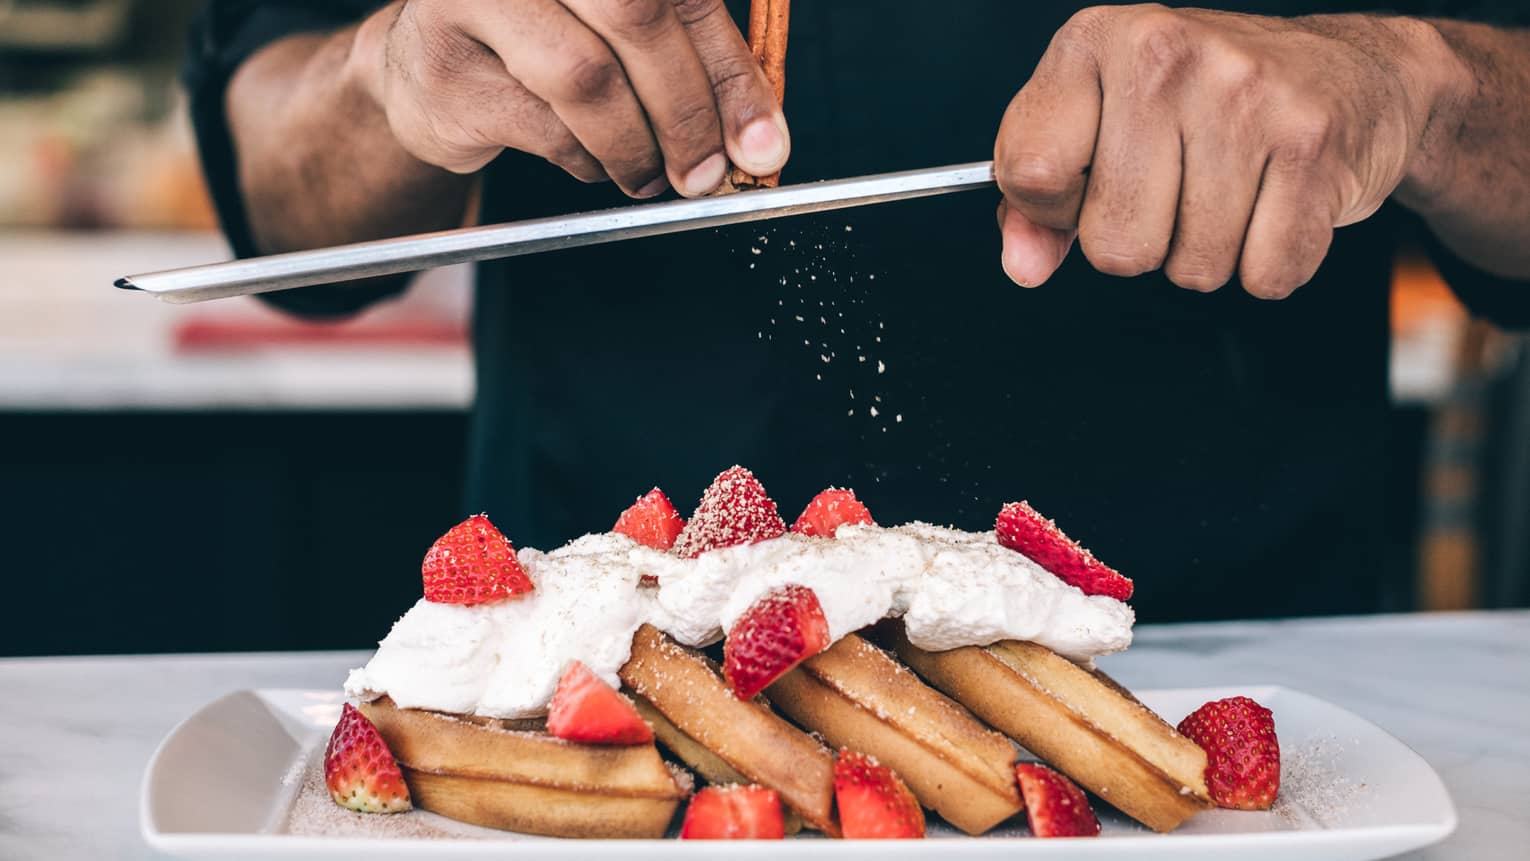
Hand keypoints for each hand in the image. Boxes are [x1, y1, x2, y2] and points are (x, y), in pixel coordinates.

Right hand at [353, 0, 789, 196]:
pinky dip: (588, 161)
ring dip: (637, 146)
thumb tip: (762, 141)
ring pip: (589, 79)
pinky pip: (547, 129)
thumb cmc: (545, 40)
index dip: (731, 70)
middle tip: (706, 173)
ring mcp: (476, 0)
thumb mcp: (626, 32)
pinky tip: (592, 160)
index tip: (763, 142)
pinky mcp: (446, 67)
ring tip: (651, 174)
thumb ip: (696, 63)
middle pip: (637, 14)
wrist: (425, 66)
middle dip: (687, 111)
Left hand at [994, 5, 1456, 297]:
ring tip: (1232, 191)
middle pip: (1113, 244)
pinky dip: (1270, 264)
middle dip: (1143, 244)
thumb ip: (1039, 199)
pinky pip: (1266, 274)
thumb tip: (1024, 265)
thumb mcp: (1101, 125)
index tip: (1085, 190)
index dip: (1053, 211)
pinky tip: (1276, 205)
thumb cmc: (1206, 104)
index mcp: (1096, 42)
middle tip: (1178, 191)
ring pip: (1192, 268)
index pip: (1030, 172)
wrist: (1350, 73)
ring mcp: (1244, 96)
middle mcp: (1166, 56)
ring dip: (1209, 254)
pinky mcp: (1313, 142)